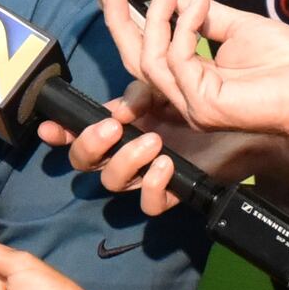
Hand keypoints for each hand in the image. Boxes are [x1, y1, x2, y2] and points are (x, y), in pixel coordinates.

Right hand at [40, 85, 187, 217]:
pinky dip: (152, 187)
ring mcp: (145, 176)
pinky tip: (166, 166)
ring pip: (113, 183)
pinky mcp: (170, 193)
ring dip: (126, 160)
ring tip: (154, 142)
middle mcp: (125, 154)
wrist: (239, 124)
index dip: (59, 133)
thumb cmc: (199, 102)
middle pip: (86, 163)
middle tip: (113, 128)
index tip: (50, 128)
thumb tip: (120, 111)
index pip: (77, 133)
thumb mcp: (164, 84)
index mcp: (117, 127)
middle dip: (90, 145)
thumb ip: (138, 92)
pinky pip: (148, 205)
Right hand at [101, 0, 288, 153]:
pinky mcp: (203, 104)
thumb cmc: (288, 63)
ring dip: (156, 17)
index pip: (145, 58)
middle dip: (119, 22)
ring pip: (149, 61)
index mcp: (191, 83)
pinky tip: (201, 4)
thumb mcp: (237, 27)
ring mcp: (192, 104)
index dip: (126, 26)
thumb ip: (202, 18)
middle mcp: (186, 98)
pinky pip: (177, 59)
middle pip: (135, 62)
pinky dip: (185, 26)